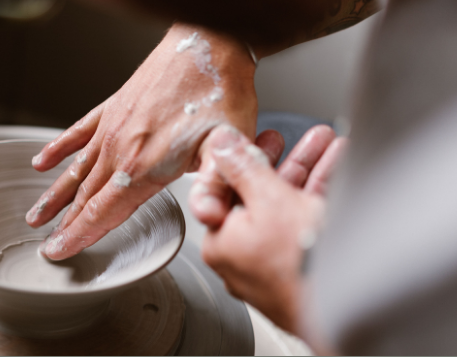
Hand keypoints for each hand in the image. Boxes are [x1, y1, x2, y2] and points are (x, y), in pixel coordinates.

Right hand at [26, 22, 257, 259]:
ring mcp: (112, 127)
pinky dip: (59, 149)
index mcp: (143, 166)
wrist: (206, 44)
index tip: (58, 251)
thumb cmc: (219, 92)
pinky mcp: (112, 108)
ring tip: (37, 213)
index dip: (78, 236)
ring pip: (76, 169)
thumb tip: (210, 216)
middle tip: (46, 242)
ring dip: (56, 194)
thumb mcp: (228, 144)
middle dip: (64, 223)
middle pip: (85, 196)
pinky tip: (42, 161)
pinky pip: (77, 133)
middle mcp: (120, 149)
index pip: (102, 212)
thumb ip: (218, 184)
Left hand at [192, 124, 346, 332]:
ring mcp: (274, 263)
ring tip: (327, 143)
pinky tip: (339, 168)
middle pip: (259, 196)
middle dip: (285, 161)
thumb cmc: (301, 266)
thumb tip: (221, 145)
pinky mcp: (303, 266)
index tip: (259, 140)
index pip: (223, 192)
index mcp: (221, 242)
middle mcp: (243, 256)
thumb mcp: (269, 200)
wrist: (349, 306)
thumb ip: (243, 168)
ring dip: (308, 170)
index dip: (242, 160)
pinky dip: (321, 194)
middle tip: (296, 139)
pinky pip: (308, 223)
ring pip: (288, 207)